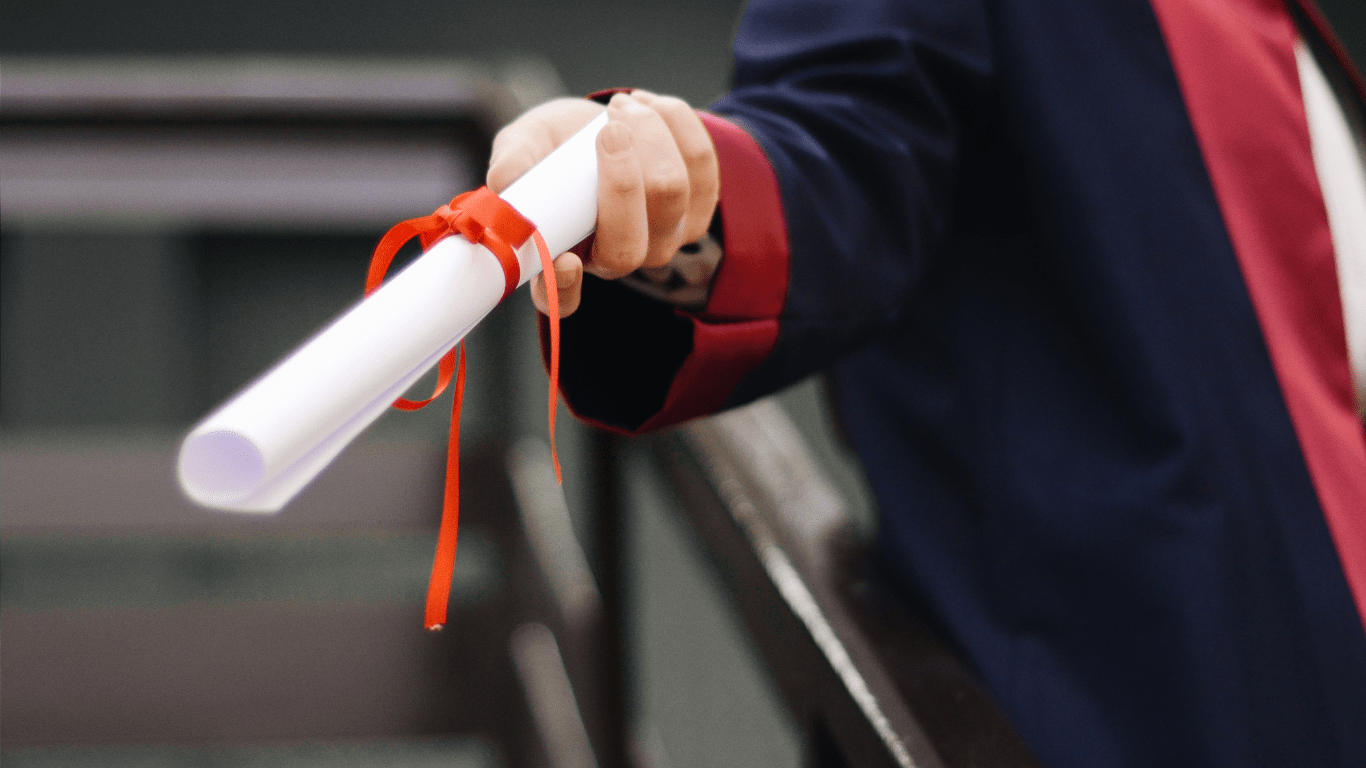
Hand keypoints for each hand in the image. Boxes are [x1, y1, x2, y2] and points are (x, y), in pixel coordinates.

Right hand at [486, 91, 719, 316]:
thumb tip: (504, 182)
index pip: (562, 298)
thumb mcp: (524, 145)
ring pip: (671, 193)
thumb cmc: (555, 145)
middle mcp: (617, 260)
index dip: (564, 287)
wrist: (602, 123)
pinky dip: (676, 123)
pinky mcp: (699, 207)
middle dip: (622, 179)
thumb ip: (513, 162)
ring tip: (621, 106)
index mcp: (564, 259)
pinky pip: (702, 163)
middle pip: (630, 244)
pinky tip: (649, 105)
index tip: (564, 260)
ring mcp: (664, 239)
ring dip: (649, 135)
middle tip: (608, 129)